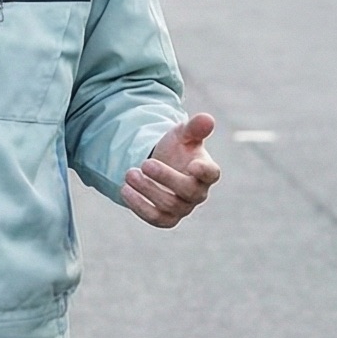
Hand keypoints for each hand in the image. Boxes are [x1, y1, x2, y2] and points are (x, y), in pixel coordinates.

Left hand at [123, 113, 219, 228]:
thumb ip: (194, 127)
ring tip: (129, 173)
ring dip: (147, 189)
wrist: (159, 165)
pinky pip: (156, 218)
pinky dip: (139, 206)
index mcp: (207, 171)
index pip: (211, 174)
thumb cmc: (177, 148)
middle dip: (165, 177)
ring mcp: (183, 208)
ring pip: (169, 205)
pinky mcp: (167, 219)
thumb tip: (207, 119)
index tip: (193, 164)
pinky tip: (125, 190)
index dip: (204, 171)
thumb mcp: (183, 134)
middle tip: (144, 163)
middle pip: (187, 191)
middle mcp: (198, 192)